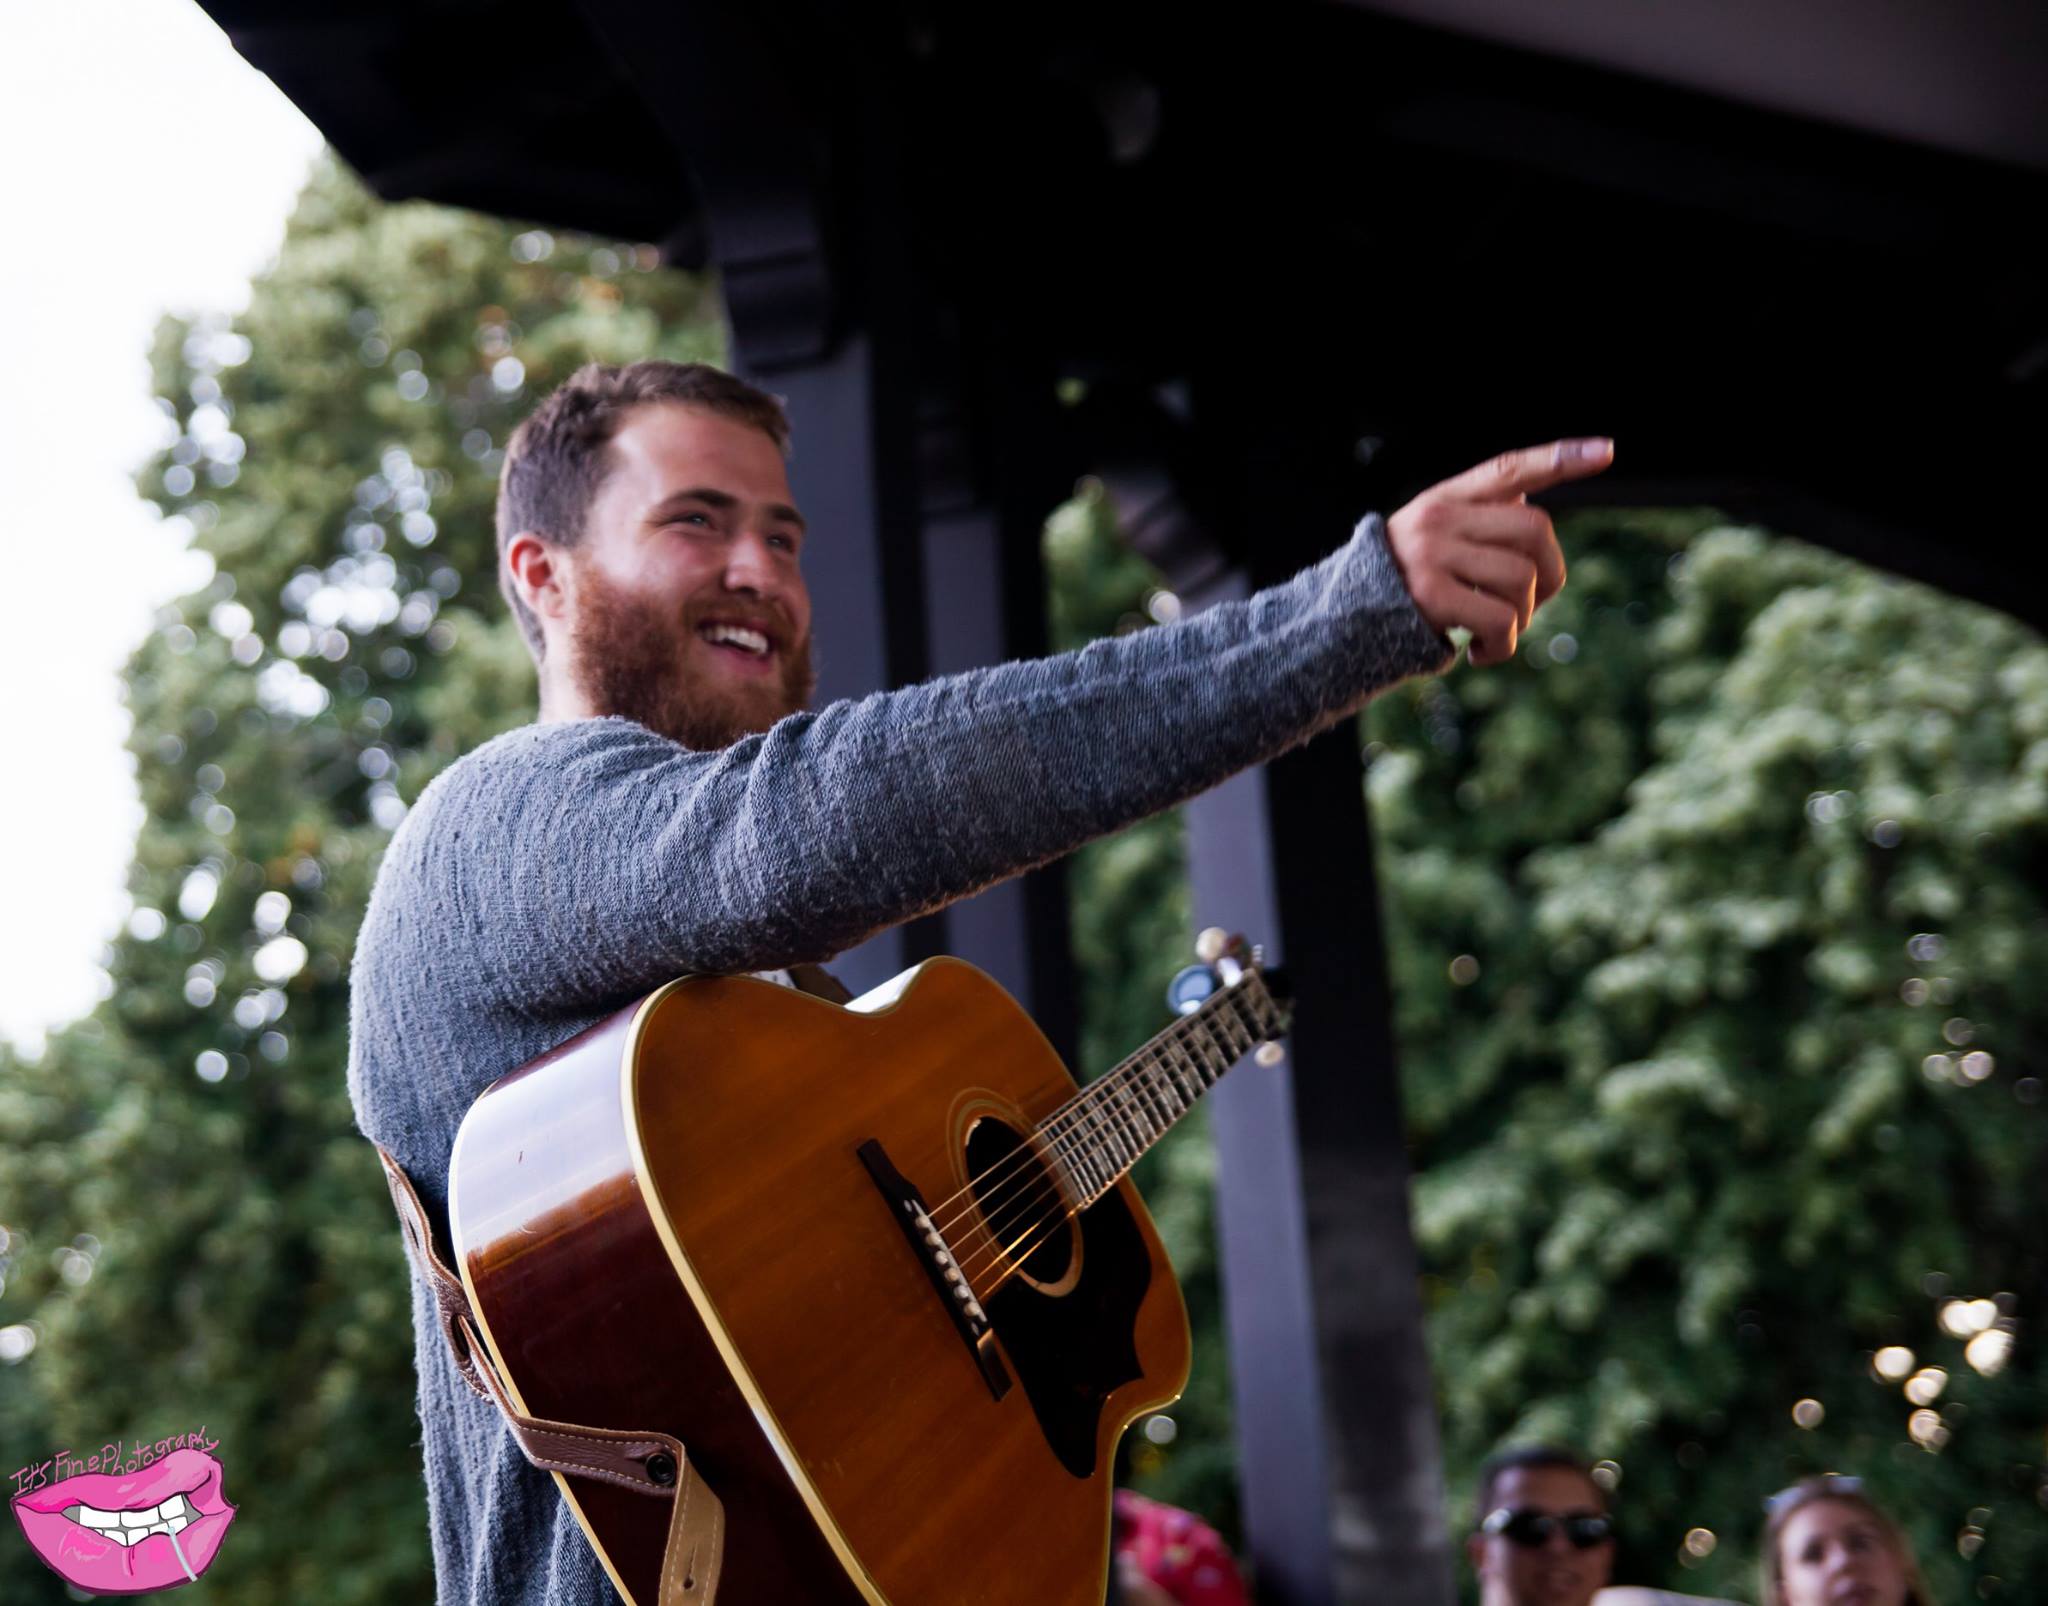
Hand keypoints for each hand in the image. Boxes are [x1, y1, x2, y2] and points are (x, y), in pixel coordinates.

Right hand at [1385, 437, 1612, 666]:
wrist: (1337, 628)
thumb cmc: (1399, 590)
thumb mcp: (1432, 542)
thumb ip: (1477, 523)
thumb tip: (1532, 515)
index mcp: (1444, 499)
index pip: (1508, 469)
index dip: (1559, 459)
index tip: (1607, 451)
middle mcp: (1438, 518)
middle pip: (1536, 531)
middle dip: (1550, 576)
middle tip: (1530, 605)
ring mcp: (1433, 554)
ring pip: (1523, 580)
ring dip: (1522, 619)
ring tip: (1494, 635)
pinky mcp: (1430, 595)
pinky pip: (1501, 619)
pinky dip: (1503, 646)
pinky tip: (1479, 653)